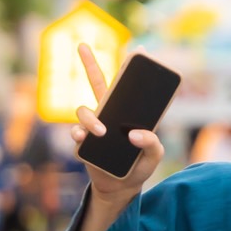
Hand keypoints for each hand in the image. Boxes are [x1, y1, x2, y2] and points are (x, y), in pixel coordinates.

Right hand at [70, 44, 165, 202]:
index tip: (139, 49)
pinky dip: (79, 133)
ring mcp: (94, 125)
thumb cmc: (139, 166)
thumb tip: (134, 134)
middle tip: (81, 43)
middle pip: (97, 83)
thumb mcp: (154, 156)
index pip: (130, 86)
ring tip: (100, 132)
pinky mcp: (83, 141)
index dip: (132, 68)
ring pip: (84, 110)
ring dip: (90, 119)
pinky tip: (84, 137)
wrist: (120, 186)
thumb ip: (152, 144)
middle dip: (89, 63)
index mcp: (129, 113)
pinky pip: (76, 131)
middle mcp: (110, 114)